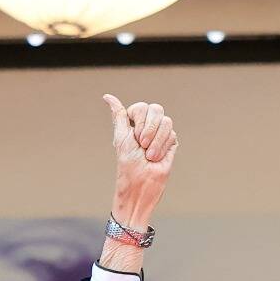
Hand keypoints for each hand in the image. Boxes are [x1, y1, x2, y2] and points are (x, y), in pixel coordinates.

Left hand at [103, 94, 176, 220]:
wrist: (141, 183)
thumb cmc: (128, 163)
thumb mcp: (121, 137)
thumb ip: (118, 115)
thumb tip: (107, 96)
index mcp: (134, 123)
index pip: (140, 107)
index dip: (139, 120)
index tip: (134, 137)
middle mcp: (148, 125)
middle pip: (156, 109)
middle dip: (149, 128)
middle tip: (142, 145)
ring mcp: (160, 133)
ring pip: (166, 121)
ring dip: (156, 140)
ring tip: (149, 155)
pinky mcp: (171, 142)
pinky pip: (172, 134)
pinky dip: (162, 147)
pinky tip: (156, 158)